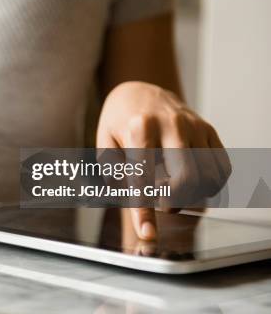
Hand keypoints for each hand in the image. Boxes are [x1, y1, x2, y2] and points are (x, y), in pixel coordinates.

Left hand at [96, 81, 230, 239]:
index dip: (144, 209)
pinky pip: (221, 168)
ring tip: (172, 188)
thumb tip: (127, 196)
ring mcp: (195, 126)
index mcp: (140, 127)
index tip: (147, 233)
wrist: (141, 91)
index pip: (143, 176)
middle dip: (175, 202)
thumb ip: (111, 170)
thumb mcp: (104, 141)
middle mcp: (172, 125)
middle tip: (161, 203)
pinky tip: (191, 182)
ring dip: (192, 195)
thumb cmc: (120, 122)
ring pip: (208, 177)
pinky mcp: (209, 130)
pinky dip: (210, 185)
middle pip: (187, 178)